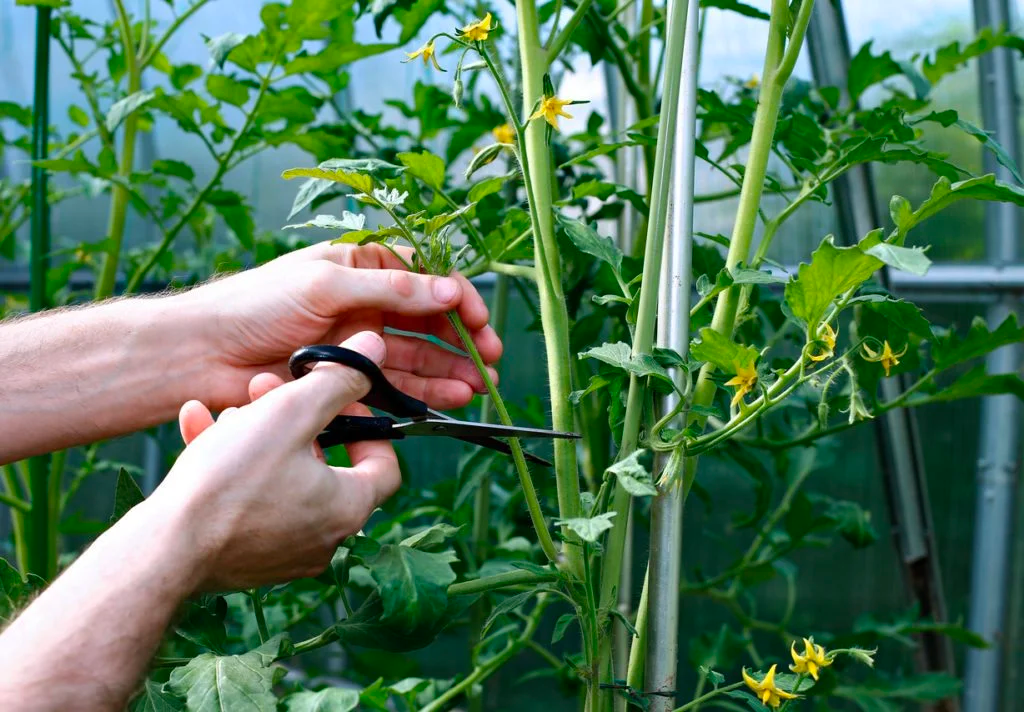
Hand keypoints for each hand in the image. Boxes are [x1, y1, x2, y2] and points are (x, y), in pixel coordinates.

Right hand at [150, 331, 398, 590]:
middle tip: (267, 391)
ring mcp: (284, 553)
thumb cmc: (231, 481)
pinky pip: (249, 503)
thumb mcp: (289, 413)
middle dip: (295, 420)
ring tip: (229, 411)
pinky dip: (231, 467)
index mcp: (348, 508)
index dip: (367, 424)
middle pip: (325, 465)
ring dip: (257, 437)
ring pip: (281, 479)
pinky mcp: (245, 559)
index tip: (336, 400)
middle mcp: (324, 538)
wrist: (162, 551)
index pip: (385, 465)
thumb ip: (338, 380)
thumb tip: (376, 348)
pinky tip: (198, 427)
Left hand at [176, 242, 501, 411]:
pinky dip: (424, 393)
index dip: (456, 297)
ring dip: (448, 371)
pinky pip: (395, 386)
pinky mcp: (347, 380)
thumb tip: (449, 288)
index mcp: (360, 268)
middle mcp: (364, 304)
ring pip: (417, 357)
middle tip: (491, 362)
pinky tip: (449, 400)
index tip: (478, 322)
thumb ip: (391, 289)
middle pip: (428, 320)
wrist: (201, 354)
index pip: (423, 278)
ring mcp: (358, 344)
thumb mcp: (326, 285)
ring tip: (476, 388)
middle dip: (462, 340)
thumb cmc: (255, 305)